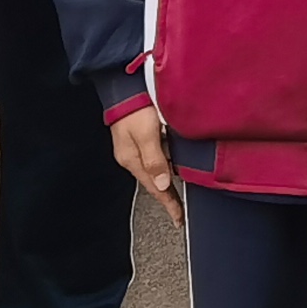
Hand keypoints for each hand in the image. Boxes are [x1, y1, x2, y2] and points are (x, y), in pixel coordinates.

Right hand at [113, 101, 184, 222]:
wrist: (125, 88)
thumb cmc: (135, 109)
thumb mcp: (146, 135)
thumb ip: (155, 160)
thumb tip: (162, 185)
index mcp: (132, 160)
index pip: (153, 188)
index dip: (168, 203)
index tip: (178, 218)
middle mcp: (134, 158)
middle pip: (155, 181)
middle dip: (168, 195)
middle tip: (180, 209)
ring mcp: (137, 148)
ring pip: (157, 168)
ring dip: (169, 178)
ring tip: (181, 188)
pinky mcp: (141, 138)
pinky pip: (157, 156)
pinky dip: (167, 161)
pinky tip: (176, 161)